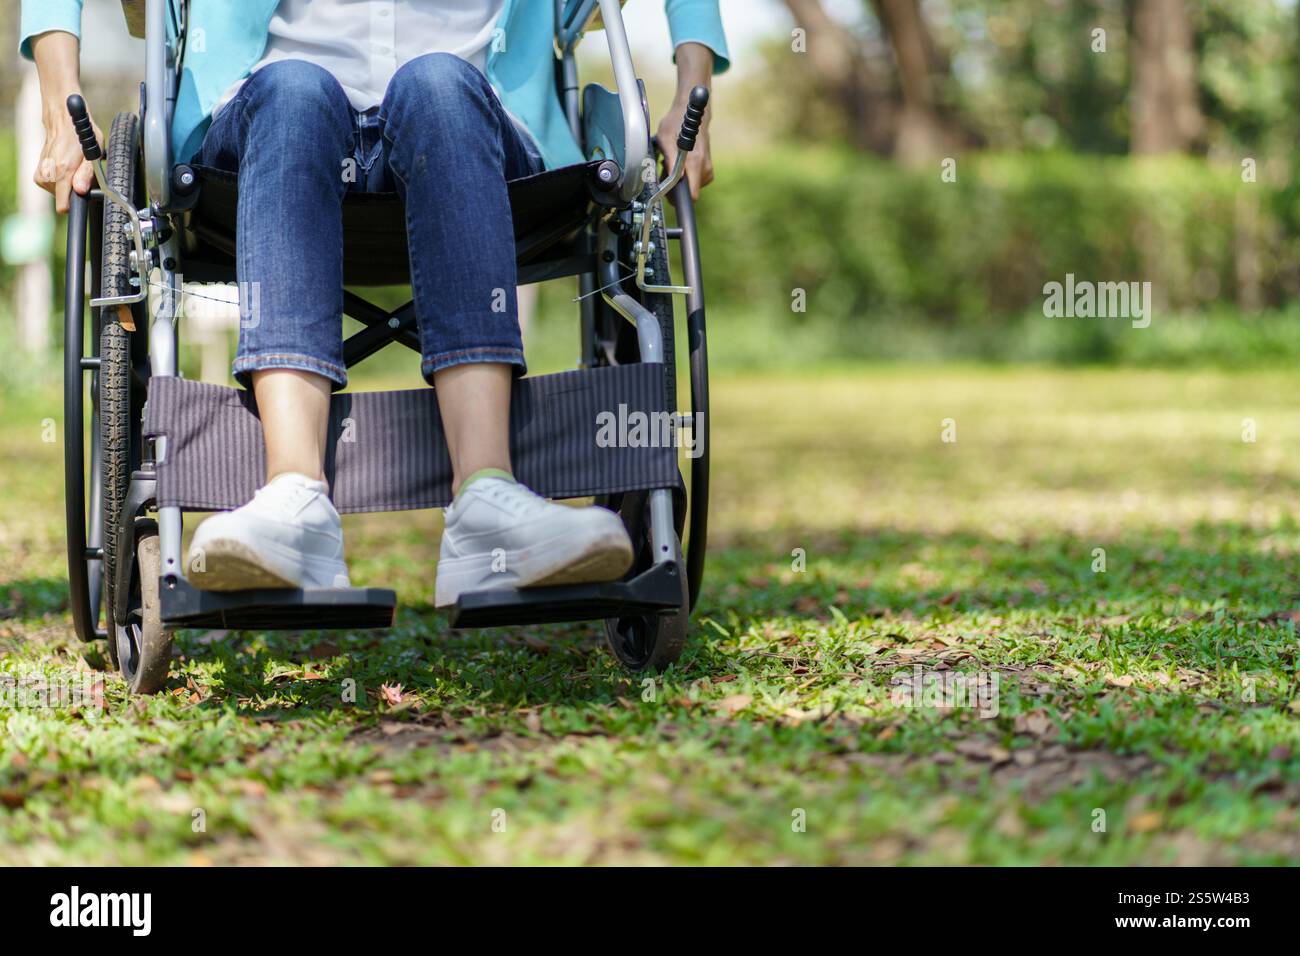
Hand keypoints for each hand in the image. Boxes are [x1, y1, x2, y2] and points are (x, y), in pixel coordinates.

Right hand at [36, 92, 100, 213]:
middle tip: (81, 172)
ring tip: (72, 166)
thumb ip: (87, 174)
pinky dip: (60, 181)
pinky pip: (53, 187)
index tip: (83, 197)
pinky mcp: (38, 174)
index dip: (76, 206)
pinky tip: (64, 167)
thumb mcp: (93, 152)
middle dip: (76, 189)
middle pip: (65, 199)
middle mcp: (48, 174)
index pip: (63, 205)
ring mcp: (41, 174)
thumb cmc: (80, 135)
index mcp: (62, 171)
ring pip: (59, 193)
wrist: (61, 119)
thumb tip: (81, 191)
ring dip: (68, 184)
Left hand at [656, 96, 712, 200]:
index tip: (669, 193)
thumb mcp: (665, 138)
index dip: (678, 198)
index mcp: (695, 162)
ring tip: (672, 165)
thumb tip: (674, 178)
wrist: (691, 112)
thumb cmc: (676, 123)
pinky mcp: (708, 168)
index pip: (693, 194)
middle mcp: (705, 167)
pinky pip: (696, 180)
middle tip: (666, 172)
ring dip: (680, 180)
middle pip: (690, 191)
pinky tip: (680, 165)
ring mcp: (708, 168)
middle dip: (676, 187)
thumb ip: (670, 158)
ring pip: (692, 186)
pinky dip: (686, 176)